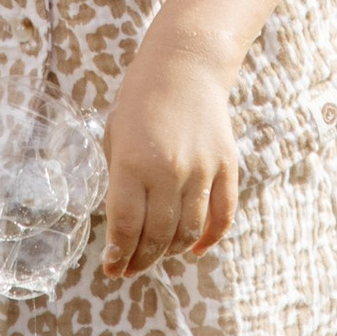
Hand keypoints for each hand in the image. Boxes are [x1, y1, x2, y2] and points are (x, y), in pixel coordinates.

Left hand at [101, 32, 240, 277]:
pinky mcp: (225, 166)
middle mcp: (168, 170)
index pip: (125, 225)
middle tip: (129, 270)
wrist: (184, 65)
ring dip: (171, 252)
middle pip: (157, 235)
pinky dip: (210, 239)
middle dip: (140, 260)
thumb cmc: (140, 100)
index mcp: (133, 162)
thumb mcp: (115, 136)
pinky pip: (222, 215)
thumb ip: (119, 181)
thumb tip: (123, 227)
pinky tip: (193, 249)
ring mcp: (201, 169)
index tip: (111, 269)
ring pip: (189, 231)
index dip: (118, 254)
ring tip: (156, 256)